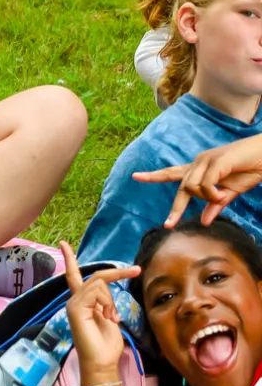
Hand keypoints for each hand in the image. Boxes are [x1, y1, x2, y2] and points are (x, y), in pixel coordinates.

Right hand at [60, 242, 139, 378]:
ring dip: (112, 299)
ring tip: (112, 318)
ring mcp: (73, 304)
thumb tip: (107, 294)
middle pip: (96, 276)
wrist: (102, 362)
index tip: (63, 243)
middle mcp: (74, 300)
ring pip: (98, 283)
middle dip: (118, 273)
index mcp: (81, 302)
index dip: (70, 259)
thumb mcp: (108, 318)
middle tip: (136, 271)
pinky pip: (96, 291)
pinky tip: (107, 318)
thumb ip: (105, 303)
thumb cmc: (106, 345)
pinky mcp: (76, 308)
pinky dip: (107, 302)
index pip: (73, 276)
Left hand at [133, 136, 261, 226]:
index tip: (136, 176)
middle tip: (169, 224)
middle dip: (176, 208)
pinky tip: (223, 193)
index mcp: (201, 169)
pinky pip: (205, 185)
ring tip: (224, 196)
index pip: (172, 173)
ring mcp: (206, 161)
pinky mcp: (215, 162)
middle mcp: (199, 162)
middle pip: (180, 186)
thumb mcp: (231, 191)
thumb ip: (216, 204)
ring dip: (207, 198)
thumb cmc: (251, 168)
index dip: (154, 175)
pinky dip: (213, 194)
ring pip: (191, 188)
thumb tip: (204, 221)